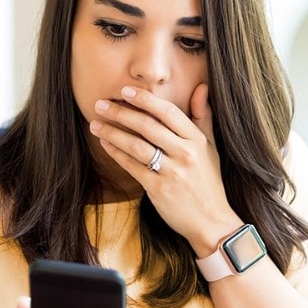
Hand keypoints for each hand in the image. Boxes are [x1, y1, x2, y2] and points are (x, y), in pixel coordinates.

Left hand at [89, 84, 243, 255]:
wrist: (211, 221)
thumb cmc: (209, 181)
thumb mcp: (211, 147)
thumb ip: (203, 116)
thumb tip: (202, 87)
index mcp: (197, 140)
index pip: (168, 112)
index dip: (145, 99)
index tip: (125, 91)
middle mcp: (185, 153)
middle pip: (148, 126)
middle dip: (121, 112)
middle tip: (100, 104)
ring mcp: (172, 172)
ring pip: (136, 145)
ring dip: (113, 132)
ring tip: (95, 123)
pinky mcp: (158, 189)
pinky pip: (132, 166)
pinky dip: (117, 153)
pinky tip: (105, 144)